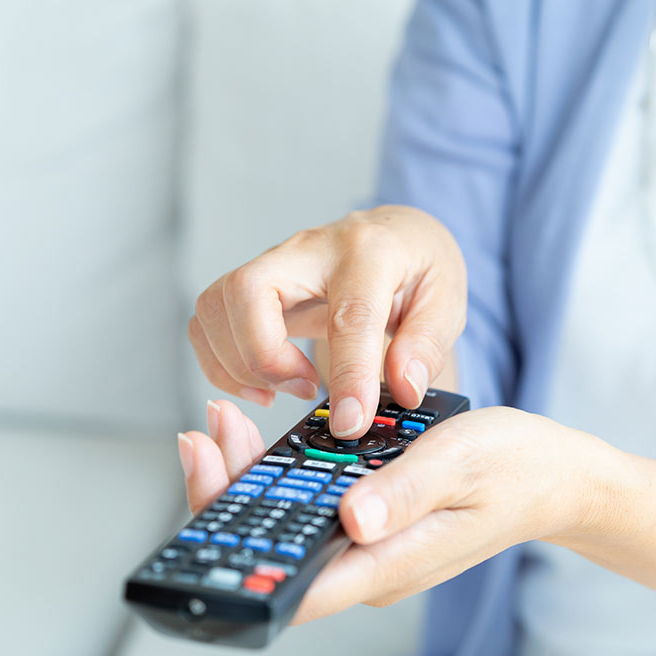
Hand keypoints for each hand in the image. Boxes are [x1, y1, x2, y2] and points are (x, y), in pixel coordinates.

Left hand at [177, 400, 610, 621]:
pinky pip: (312, 509)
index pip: (295, 582)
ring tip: (220, 425)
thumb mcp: (460, 463)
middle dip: (228, 498)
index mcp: (388, 562)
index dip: (239, 554)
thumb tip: (351, 519)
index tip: (207, 488)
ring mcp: (369, 547)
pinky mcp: (371, 524)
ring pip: (289, 528)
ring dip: (250, 480)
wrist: (554, 476)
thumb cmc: (514, 467)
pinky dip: (284, 474)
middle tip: (203, 435)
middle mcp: (369, 565)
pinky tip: (265, 438)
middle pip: (277, 554)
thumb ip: (405, 493)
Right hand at [188, 205, 466, 437]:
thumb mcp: (448, 298)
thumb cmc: (420, 268)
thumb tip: (402, 388)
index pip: (349, 314)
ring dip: (237, 362)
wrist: (395, 235)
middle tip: (304, 389)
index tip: (350, 421)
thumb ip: (427, 344)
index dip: (349, 373)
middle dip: (264, 356)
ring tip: (285, 389)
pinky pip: (207, 317)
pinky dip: (219, 361)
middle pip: (249, 290)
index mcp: (370, 252)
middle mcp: (310, 248)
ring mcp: (274, 262)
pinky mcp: (252, 283)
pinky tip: (262, 384)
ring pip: (216, 303)